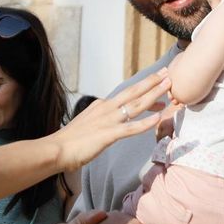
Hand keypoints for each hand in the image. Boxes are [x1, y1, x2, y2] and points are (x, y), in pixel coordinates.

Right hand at [49, 71, 170, 171]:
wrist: (55, 149)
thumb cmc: (69, 141)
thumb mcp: (86, 124)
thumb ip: (98, 120)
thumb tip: (106, 121)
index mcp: (101, 106)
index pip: (127, 96)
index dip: (144, 90)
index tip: (158, 86)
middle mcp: (107, 109)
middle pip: (134, 93)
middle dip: (152, 83)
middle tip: (168, 74)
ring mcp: (108, 120)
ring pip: (136, 106)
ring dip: (154, 96)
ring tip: (168, 88)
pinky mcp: (108, 134)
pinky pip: (131, 128)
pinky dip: (145, 123)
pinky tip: (158, 118)